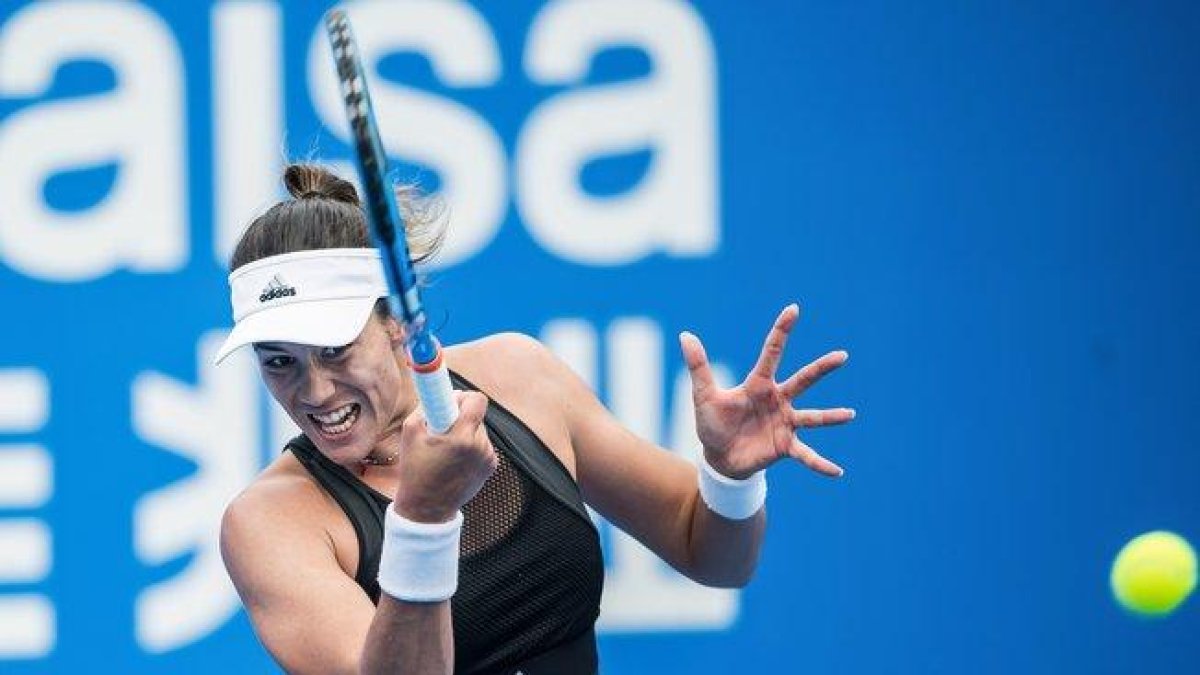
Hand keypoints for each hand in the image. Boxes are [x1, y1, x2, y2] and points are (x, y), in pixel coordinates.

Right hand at [391, 390, 497, 522]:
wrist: (427, 509)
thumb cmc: (415, 471)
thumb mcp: (410, 433)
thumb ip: (425, 407)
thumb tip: (437, 394)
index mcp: (462, 438)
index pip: (477, 401)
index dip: (463, 397)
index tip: (451, 401)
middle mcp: (480, 447)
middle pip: (477, 415)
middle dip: (460, 417)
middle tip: (442, 429)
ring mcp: (488, 458)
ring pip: (480, 430)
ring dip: (465, 432)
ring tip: (447, 450)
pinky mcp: (491, 467)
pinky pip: (482, 445)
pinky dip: (471, 447)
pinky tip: (455, 460)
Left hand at [680, 304, 853, 479]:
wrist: (718, 457)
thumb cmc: (713, 423)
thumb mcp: (704, 395)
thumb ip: (698, 366)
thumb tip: (685, 335)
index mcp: (759, 384)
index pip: (772, 353)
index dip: (782, 331)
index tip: (793, 309)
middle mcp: (778, 401)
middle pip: (803, 380)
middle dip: (822, 368)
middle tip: (842, 356)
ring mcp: (784, 423)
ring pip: (812, 418)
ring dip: (830, 417)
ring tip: (850, 414)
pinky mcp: (785, 447)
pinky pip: (806, 455)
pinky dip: (820, 464)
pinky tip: (837, 472)